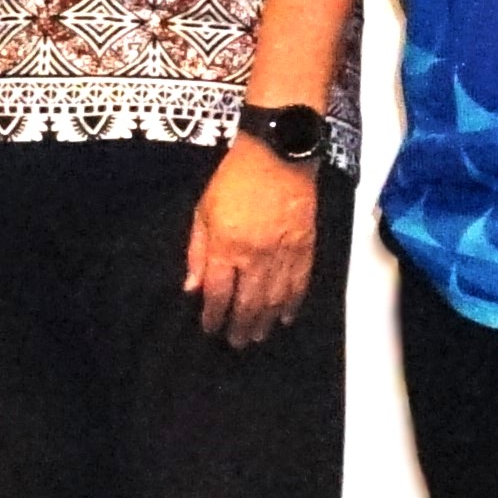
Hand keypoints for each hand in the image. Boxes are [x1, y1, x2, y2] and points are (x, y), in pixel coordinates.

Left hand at [182, 137, 323, 348]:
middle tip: (236, 342)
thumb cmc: (233, 178)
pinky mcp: (305, 247)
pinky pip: (299, 284)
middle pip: (248, 303)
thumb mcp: (203, 210)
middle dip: (240, 326)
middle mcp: (256, 257)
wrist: (277, 154)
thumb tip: (192, 287)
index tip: (210, 328)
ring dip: (265, 322)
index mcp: (227, 247)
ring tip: (257, 337)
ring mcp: (283, 254)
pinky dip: (293, 304)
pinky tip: (286, 318)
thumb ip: (197, 251)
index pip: (219, 294)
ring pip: (275, 299)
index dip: (213, 316)